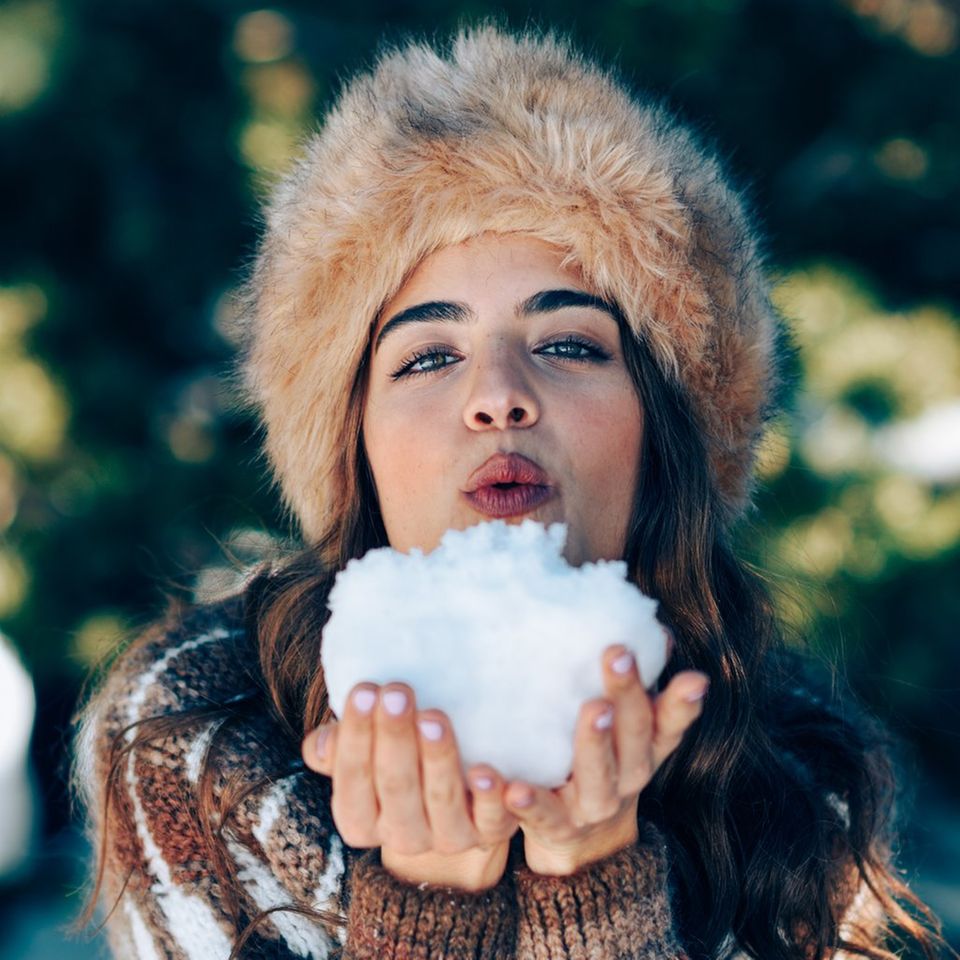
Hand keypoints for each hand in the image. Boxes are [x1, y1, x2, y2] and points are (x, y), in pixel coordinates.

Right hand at [301, 682, 518, 890]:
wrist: (454, 805)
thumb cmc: (398, 762)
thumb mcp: (364, 756)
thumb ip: (336, 749)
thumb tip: (321, 743)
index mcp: (361, 821)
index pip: (352, 780)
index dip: (356, 737)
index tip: (365, 691)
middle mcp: (402, 836)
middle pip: (397, 788)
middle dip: (396, 739)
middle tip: (398, 694)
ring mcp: (447, 838)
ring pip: (442, 802)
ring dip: (438, 759)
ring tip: (434, 718)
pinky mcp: (488, 831)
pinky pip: (492, 820)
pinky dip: (492, 798)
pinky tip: (487, 772)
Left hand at [504, 641, 708, 875]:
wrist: (583, 840)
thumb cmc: (604, 759)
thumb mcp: (626, 725)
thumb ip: (640, 684)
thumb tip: (658, 631)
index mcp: (645, 749)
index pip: (670, 722)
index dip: (682, 702)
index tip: (692, 676)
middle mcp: (628, 778)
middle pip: (633, 738)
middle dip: (628, 696)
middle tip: (617, 656)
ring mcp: (594, 805)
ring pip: (599, 777)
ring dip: (594, 742)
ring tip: (592, 710)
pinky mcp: (557, 826)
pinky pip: (542, 814)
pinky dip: (528, 802)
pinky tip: (511, 787)